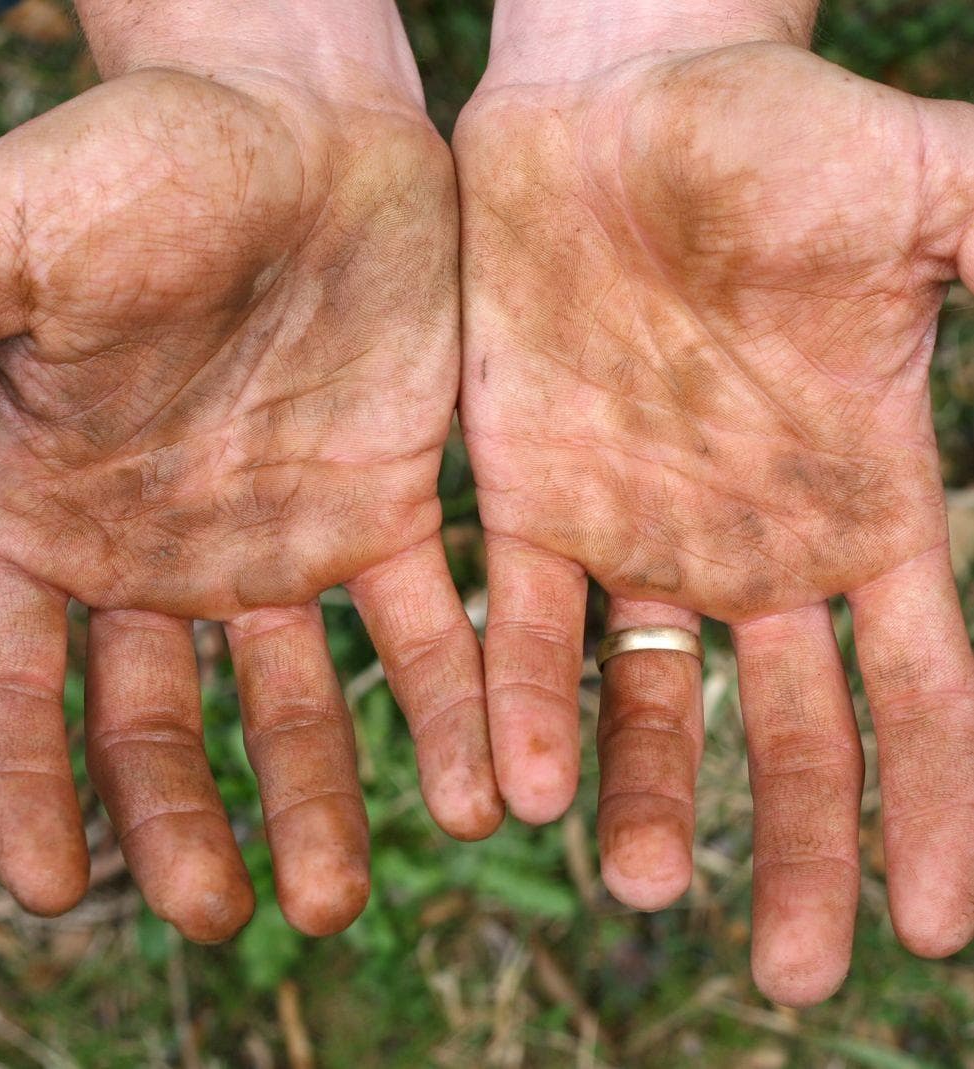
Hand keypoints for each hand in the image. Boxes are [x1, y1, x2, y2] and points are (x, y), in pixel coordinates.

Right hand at [0, 56, 501, 940]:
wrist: (305, 123)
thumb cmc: (145, 163)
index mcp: (48, 514)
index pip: (11, 690)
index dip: (27, 794)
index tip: (63, 892)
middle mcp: (164, 554)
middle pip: (159, 729)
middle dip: (187, 827)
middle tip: (229, 917)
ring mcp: (282, 542)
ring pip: (294, 705)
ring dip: (317, 803)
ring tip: (342, 895)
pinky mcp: (389, 513)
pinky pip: (421, 635)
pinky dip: (445, 712)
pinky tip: (474, 788)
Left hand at [456, 28, 973, 1003]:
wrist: (609, 113)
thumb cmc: (769, 138)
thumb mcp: (929, 197)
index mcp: (858, 500)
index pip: (920, 689)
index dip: (936, 804)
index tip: (937, 926)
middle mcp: (745, 541)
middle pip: (787, 734)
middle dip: (795, 849)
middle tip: (790, 976)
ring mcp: (630, 530)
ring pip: (646, 701)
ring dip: (646, 798)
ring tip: (634, 886)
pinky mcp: (525, 500)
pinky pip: (519, 629)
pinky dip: (523, 706)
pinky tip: (522, 787)